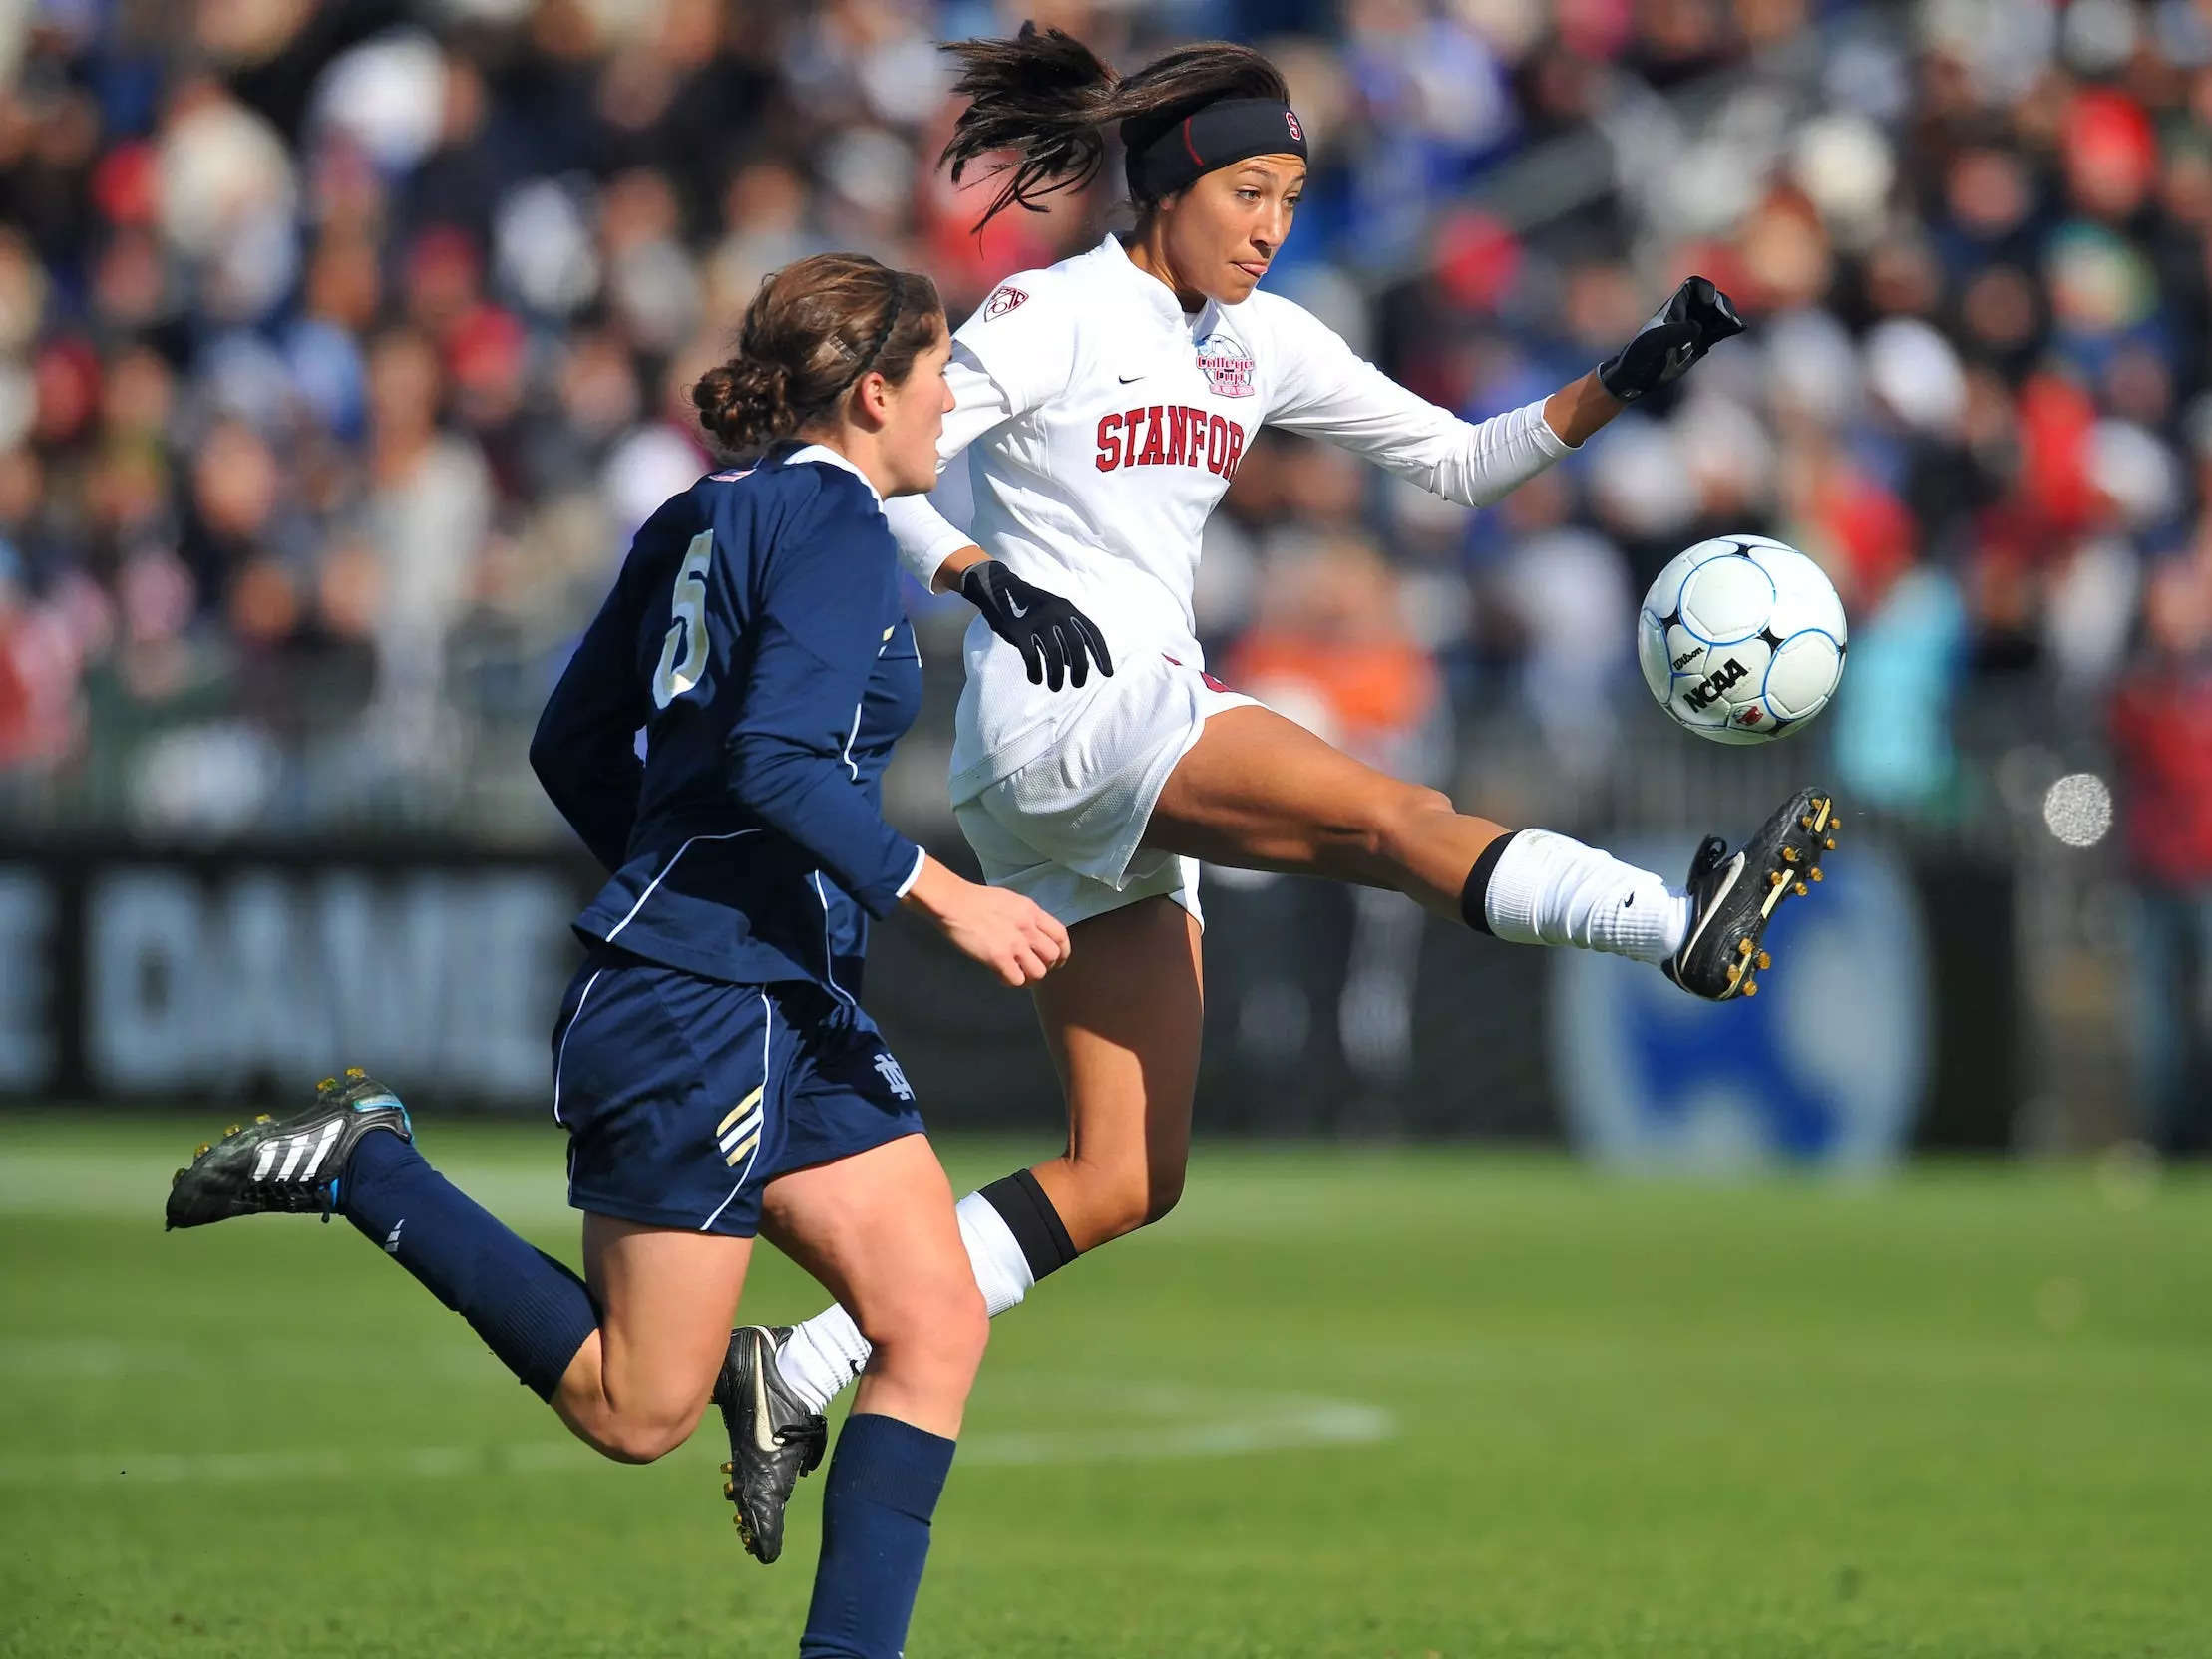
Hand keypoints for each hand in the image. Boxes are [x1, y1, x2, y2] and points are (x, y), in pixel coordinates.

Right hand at [901, 857, 1071, 986]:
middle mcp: (1028, 928)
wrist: (954, 903)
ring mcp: (1014, 944)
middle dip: (1047, 966)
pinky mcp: (999, 958)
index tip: (1058, 961)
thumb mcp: (1011, 901)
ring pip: (1039, 972)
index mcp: (1032, 912)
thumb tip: (1033, 933)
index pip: (1061, 936)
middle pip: (1053, 956)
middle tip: (1033, 969)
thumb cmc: (977, 900)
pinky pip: (1017, 980)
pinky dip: (1011, 981)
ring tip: (1017, 974)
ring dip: (1030, 977)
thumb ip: (1026, 917)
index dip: (1063, 952)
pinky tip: (1000, 975)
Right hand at [959, 560, 1114, 691]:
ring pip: (1055, 655)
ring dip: (1057, 676)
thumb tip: (1079, 665)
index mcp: (1068, 608)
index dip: (1101, 654)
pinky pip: (1031, 657)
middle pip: (1075, 645)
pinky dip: (1035, 672)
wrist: (997, 590)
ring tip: (1055, 687)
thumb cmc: (1030, 609)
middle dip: (1080, 669)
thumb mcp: (1053, 616)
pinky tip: (1036, 679)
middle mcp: (1056, 613)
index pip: (1091, 633)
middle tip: (1077, 685)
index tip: (1107, 673)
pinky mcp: (1019, 631)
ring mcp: (1037, 621)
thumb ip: (1067, 636)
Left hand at [1596, 277, 1744, 402]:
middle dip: (1723, 305)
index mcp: (1674, 307)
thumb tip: (1698, 327)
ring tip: (1733, 325)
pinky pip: (1719, 331)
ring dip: (1729, 317)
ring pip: (1719, 315)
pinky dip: (1729, 328)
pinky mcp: (1700, 344)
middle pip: (1712, 299)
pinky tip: (1737, 329)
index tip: (1709, 302)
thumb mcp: (1653, 342)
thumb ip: (1674, 332)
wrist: (1635, 378)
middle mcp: (1687, 315)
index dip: (1706, 289)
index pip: (1695, 286)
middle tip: (1728, 319)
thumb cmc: (1639, 356)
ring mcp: (1694, 329)